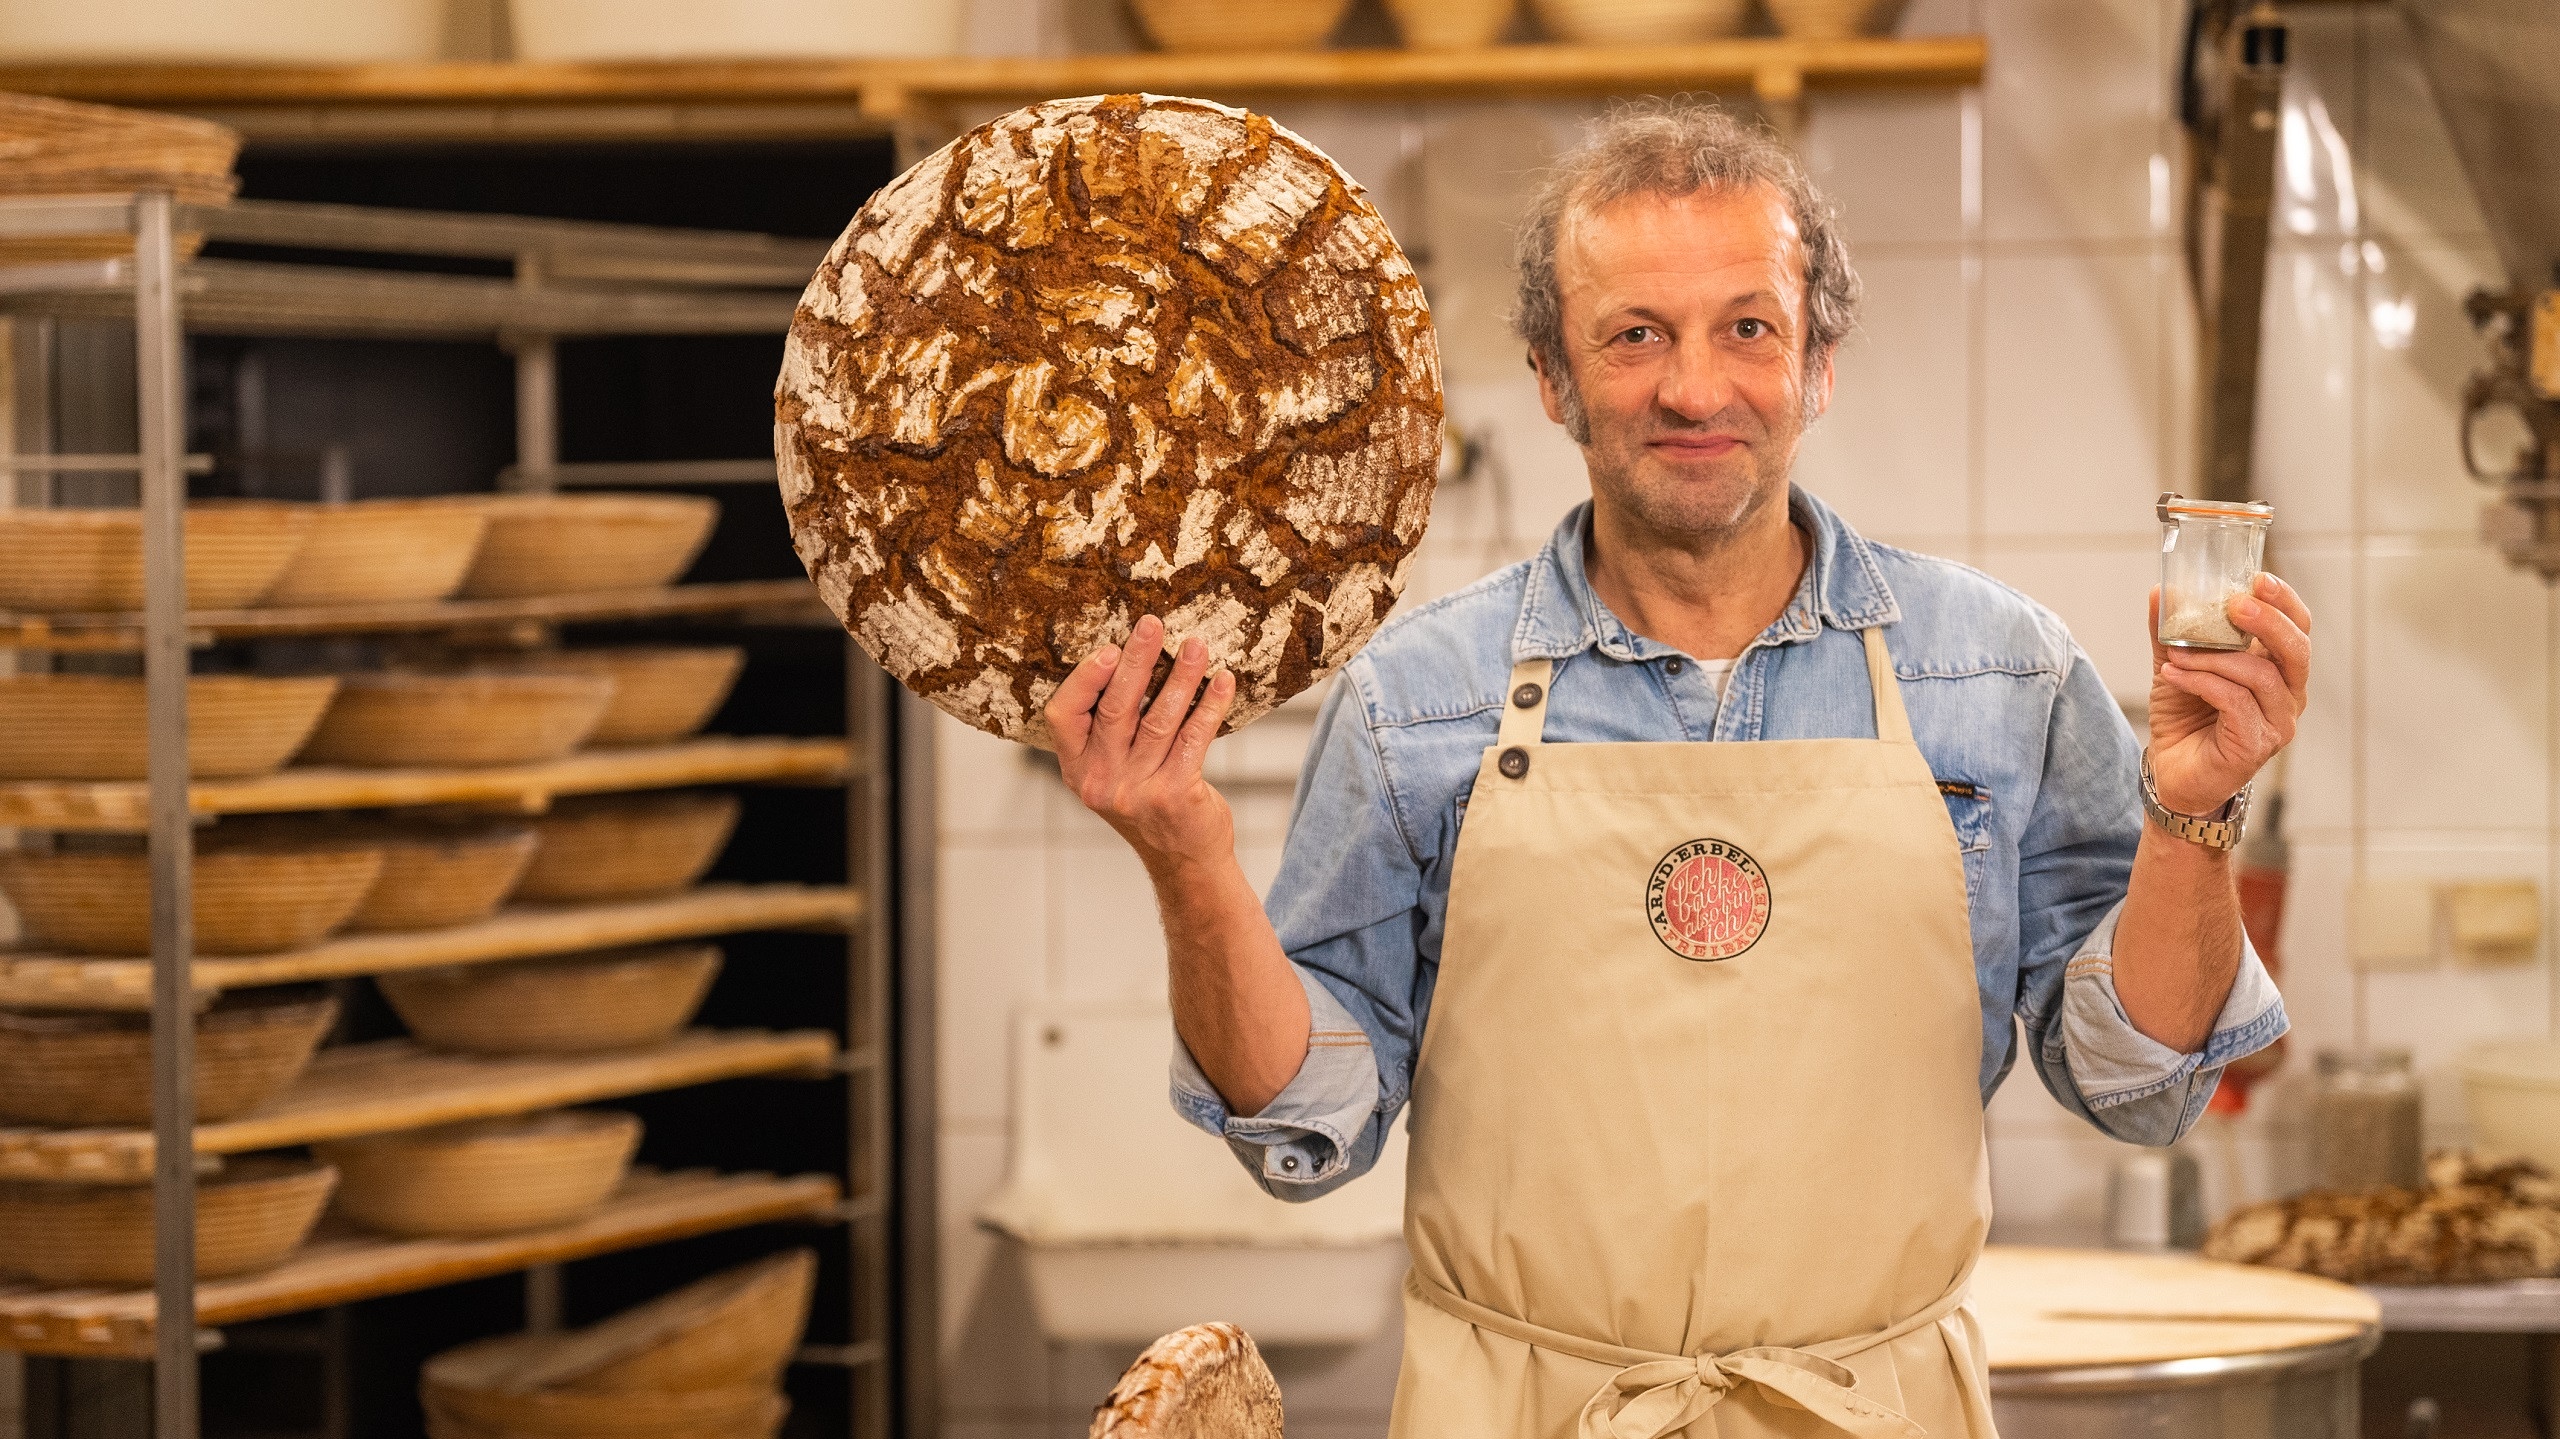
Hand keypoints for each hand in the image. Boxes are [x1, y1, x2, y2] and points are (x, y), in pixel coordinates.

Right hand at [1044, 614, 1238, 872]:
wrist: (1184, 860)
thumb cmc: (1149, 802)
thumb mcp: (1111, 772)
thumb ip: (1108, 731)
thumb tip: (1128, 658)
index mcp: (1077, 768)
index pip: (1062, 715)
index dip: (1084, 678)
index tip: (1110, 648)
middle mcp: (1100, 780)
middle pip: (1116, 707)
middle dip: (1137, 659)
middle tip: (1153, 624)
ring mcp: (1137, 791)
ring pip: (1160, 718)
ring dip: (1182, 676)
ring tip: (1197, 644)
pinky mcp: (1175, 795)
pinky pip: (1195, 738)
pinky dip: (1211, 704)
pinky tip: (1224, 681)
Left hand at [2146, 573, 2311, 815]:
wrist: (2172, 773)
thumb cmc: (2184, 718)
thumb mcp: (2176, 666)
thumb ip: (2171, 632)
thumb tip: (2162, 590)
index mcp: (2277, 669)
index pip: (2298, 628)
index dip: (2285, 602)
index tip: (2258, 577)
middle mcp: (2287, 695)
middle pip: (2296, 650)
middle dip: (2268, 621)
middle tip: (2234, 604)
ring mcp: (2277, 722)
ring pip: (2260, 676)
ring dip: (2215, 658)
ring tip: (2174, 653)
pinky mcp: (2256, 744)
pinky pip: (2235, 702)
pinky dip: (2203, 682)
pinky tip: (2173, 674)